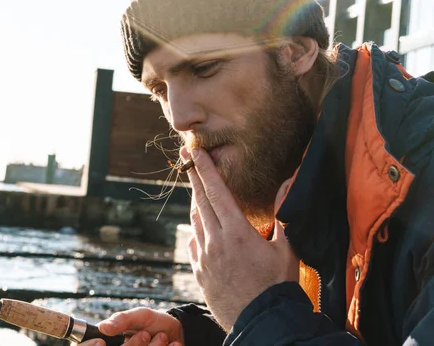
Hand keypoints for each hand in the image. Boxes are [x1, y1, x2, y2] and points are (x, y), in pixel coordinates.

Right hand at [77, 307, 183, 345]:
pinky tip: (172, 344)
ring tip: (162, 337)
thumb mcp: (139, 315)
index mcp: (113, 343)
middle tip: (145, 334)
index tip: (100, 343)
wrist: (178, 333)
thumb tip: (102, 327)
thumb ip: (122, 320)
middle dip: (134, 345)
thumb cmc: (155, 323)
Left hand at [183, 147, 298, 330]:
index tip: (195, 151)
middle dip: (193, 176)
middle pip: (200, 201)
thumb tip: (287, 185)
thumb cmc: (278, 286)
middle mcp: (215, 242)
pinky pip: (193, 241)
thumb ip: (282, 215)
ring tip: (196, 187)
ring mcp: (204, 257)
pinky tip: (201, 223)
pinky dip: (196, 227)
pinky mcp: (199, 271)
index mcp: (237, 232)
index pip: (217, 192)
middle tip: (186, 157)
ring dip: (194, 200)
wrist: (261, 322)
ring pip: (194, 220)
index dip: (205, 169)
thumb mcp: (286, 249)